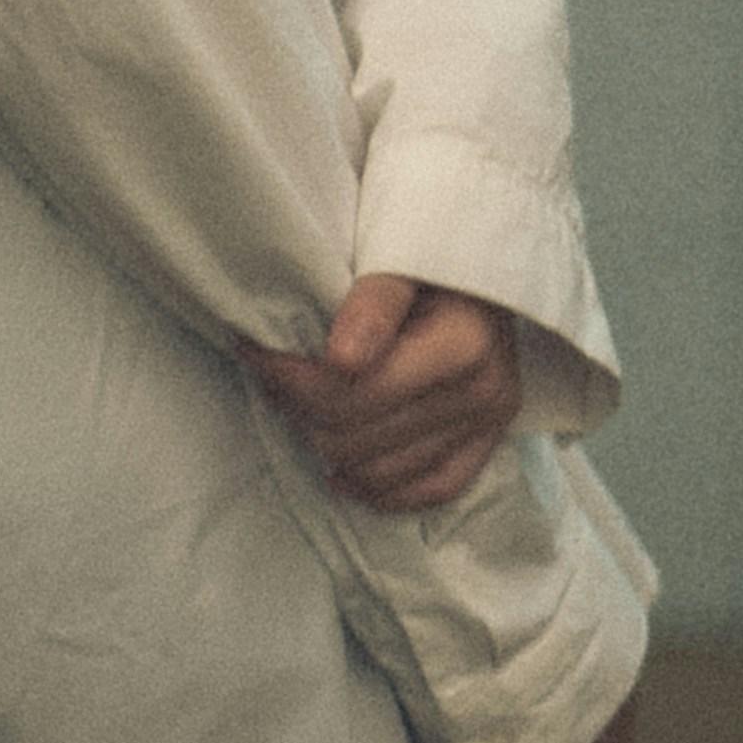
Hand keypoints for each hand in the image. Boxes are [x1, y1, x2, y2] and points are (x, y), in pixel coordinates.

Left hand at [237, 273, 523, 511]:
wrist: (485, 264)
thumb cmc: (434, 250)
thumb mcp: (405, 253)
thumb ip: (375, 300)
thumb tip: (342, 359)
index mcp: (463, 344)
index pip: (354, 391)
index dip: (290, 377)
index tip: (252, 350)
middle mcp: (482, 392)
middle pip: (358, 436)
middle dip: (301, 409)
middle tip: (272, 375)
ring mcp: (488, 424)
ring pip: (380, 472)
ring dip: (328, 446)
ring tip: (300, 409)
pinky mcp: (489, 441)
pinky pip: (430, 491)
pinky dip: (379, 492)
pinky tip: (342, 475)